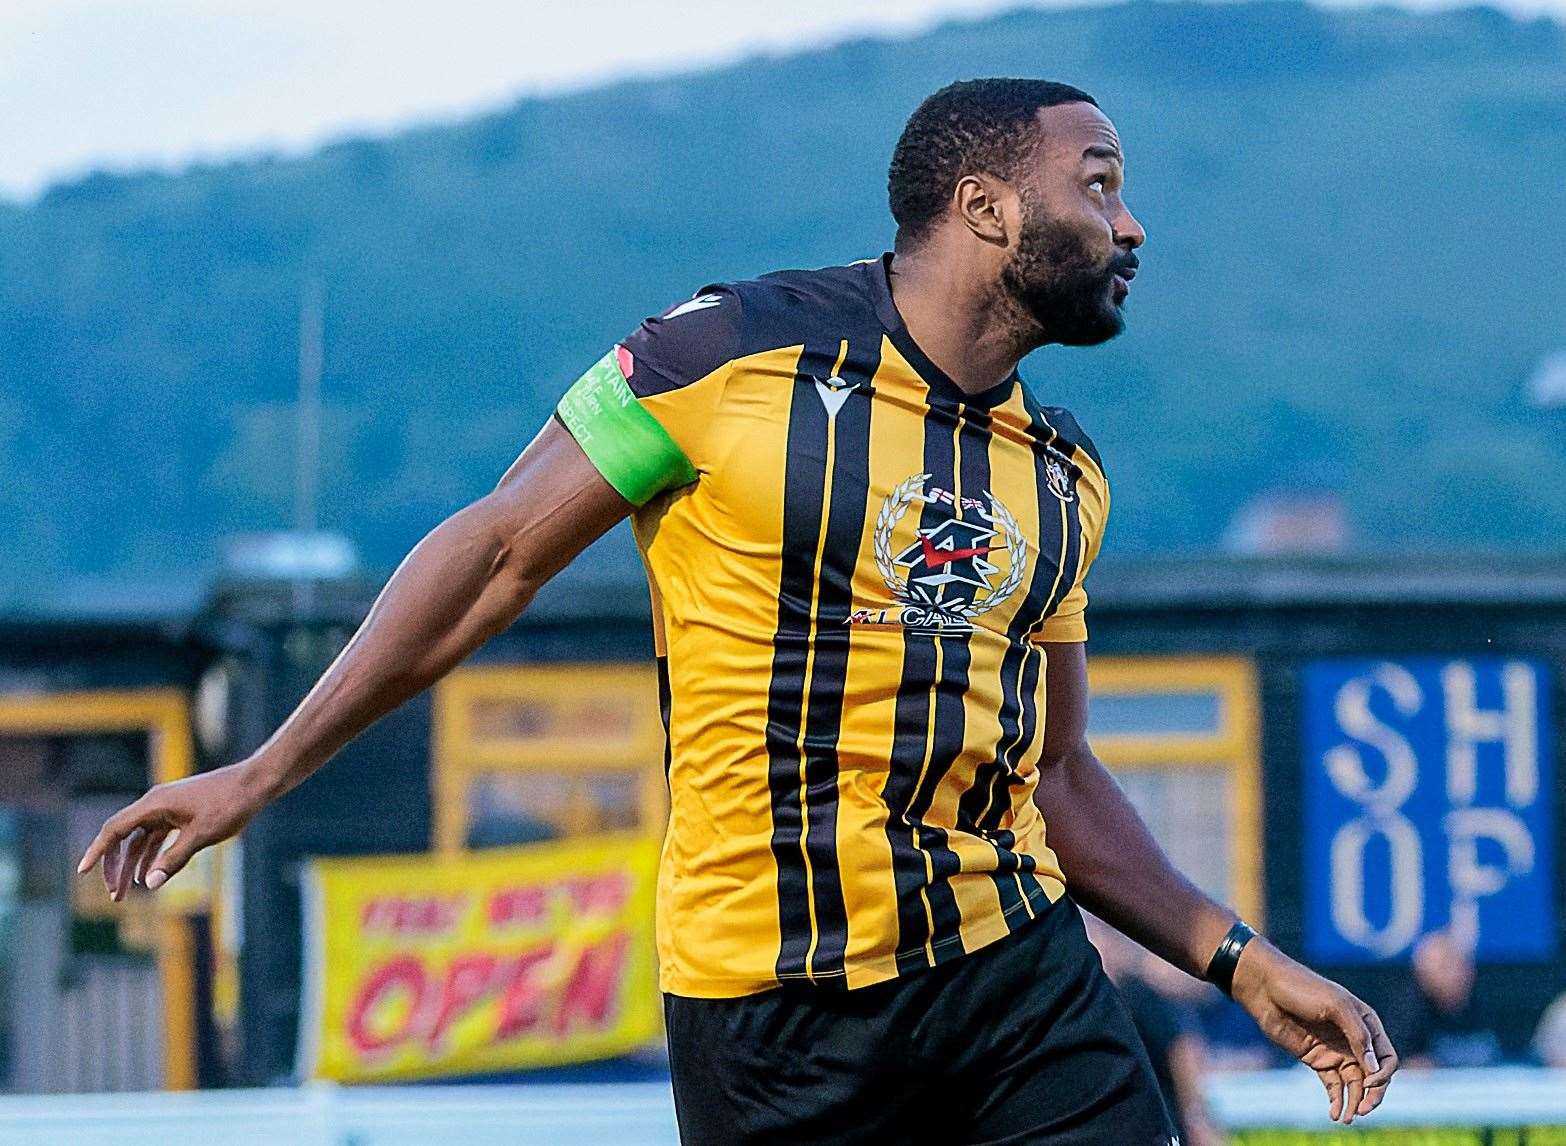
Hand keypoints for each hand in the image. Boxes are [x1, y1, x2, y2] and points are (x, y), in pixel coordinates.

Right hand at [76, 761, 269, 900]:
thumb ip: (175, 859)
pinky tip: (149, 874)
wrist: (255, 783)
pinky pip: (157, 836)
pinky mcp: (181, 813)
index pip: (114, 829)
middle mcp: (156, 803)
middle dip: (116, 867)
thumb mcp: (202, 835)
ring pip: (141, 839)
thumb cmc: (230, 804)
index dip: (97, 851)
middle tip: (115, 896)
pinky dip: (151, 855)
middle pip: (124, 837)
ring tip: (127, 892)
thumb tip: (151, 883)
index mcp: (154, 804)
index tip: (83, 872)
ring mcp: (168, 807)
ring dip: (133, 864)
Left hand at [1230, 938, 1397, 1124]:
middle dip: (1372, 1095)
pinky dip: (1337, 1100)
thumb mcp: (1335, 1006)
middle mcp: (1355, 1040)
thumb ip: (1358, 1035)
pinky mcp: (1317, 1059)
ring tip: (1346, 1118)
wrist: (1265, 988)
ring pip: (1355, 1085)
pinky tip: (1334, 1113)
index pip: (1386, 1058)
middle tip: (1362, 1111)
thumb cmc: (1302, 988)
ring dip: (1354, 1103)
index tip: (1368, 1082)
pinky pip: (1334, 1085)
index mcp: (1366, 1024)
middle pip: (1374, 1076)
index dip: (1382, 1074)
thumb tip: (1374, 1068)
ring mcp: (1336, 1051)